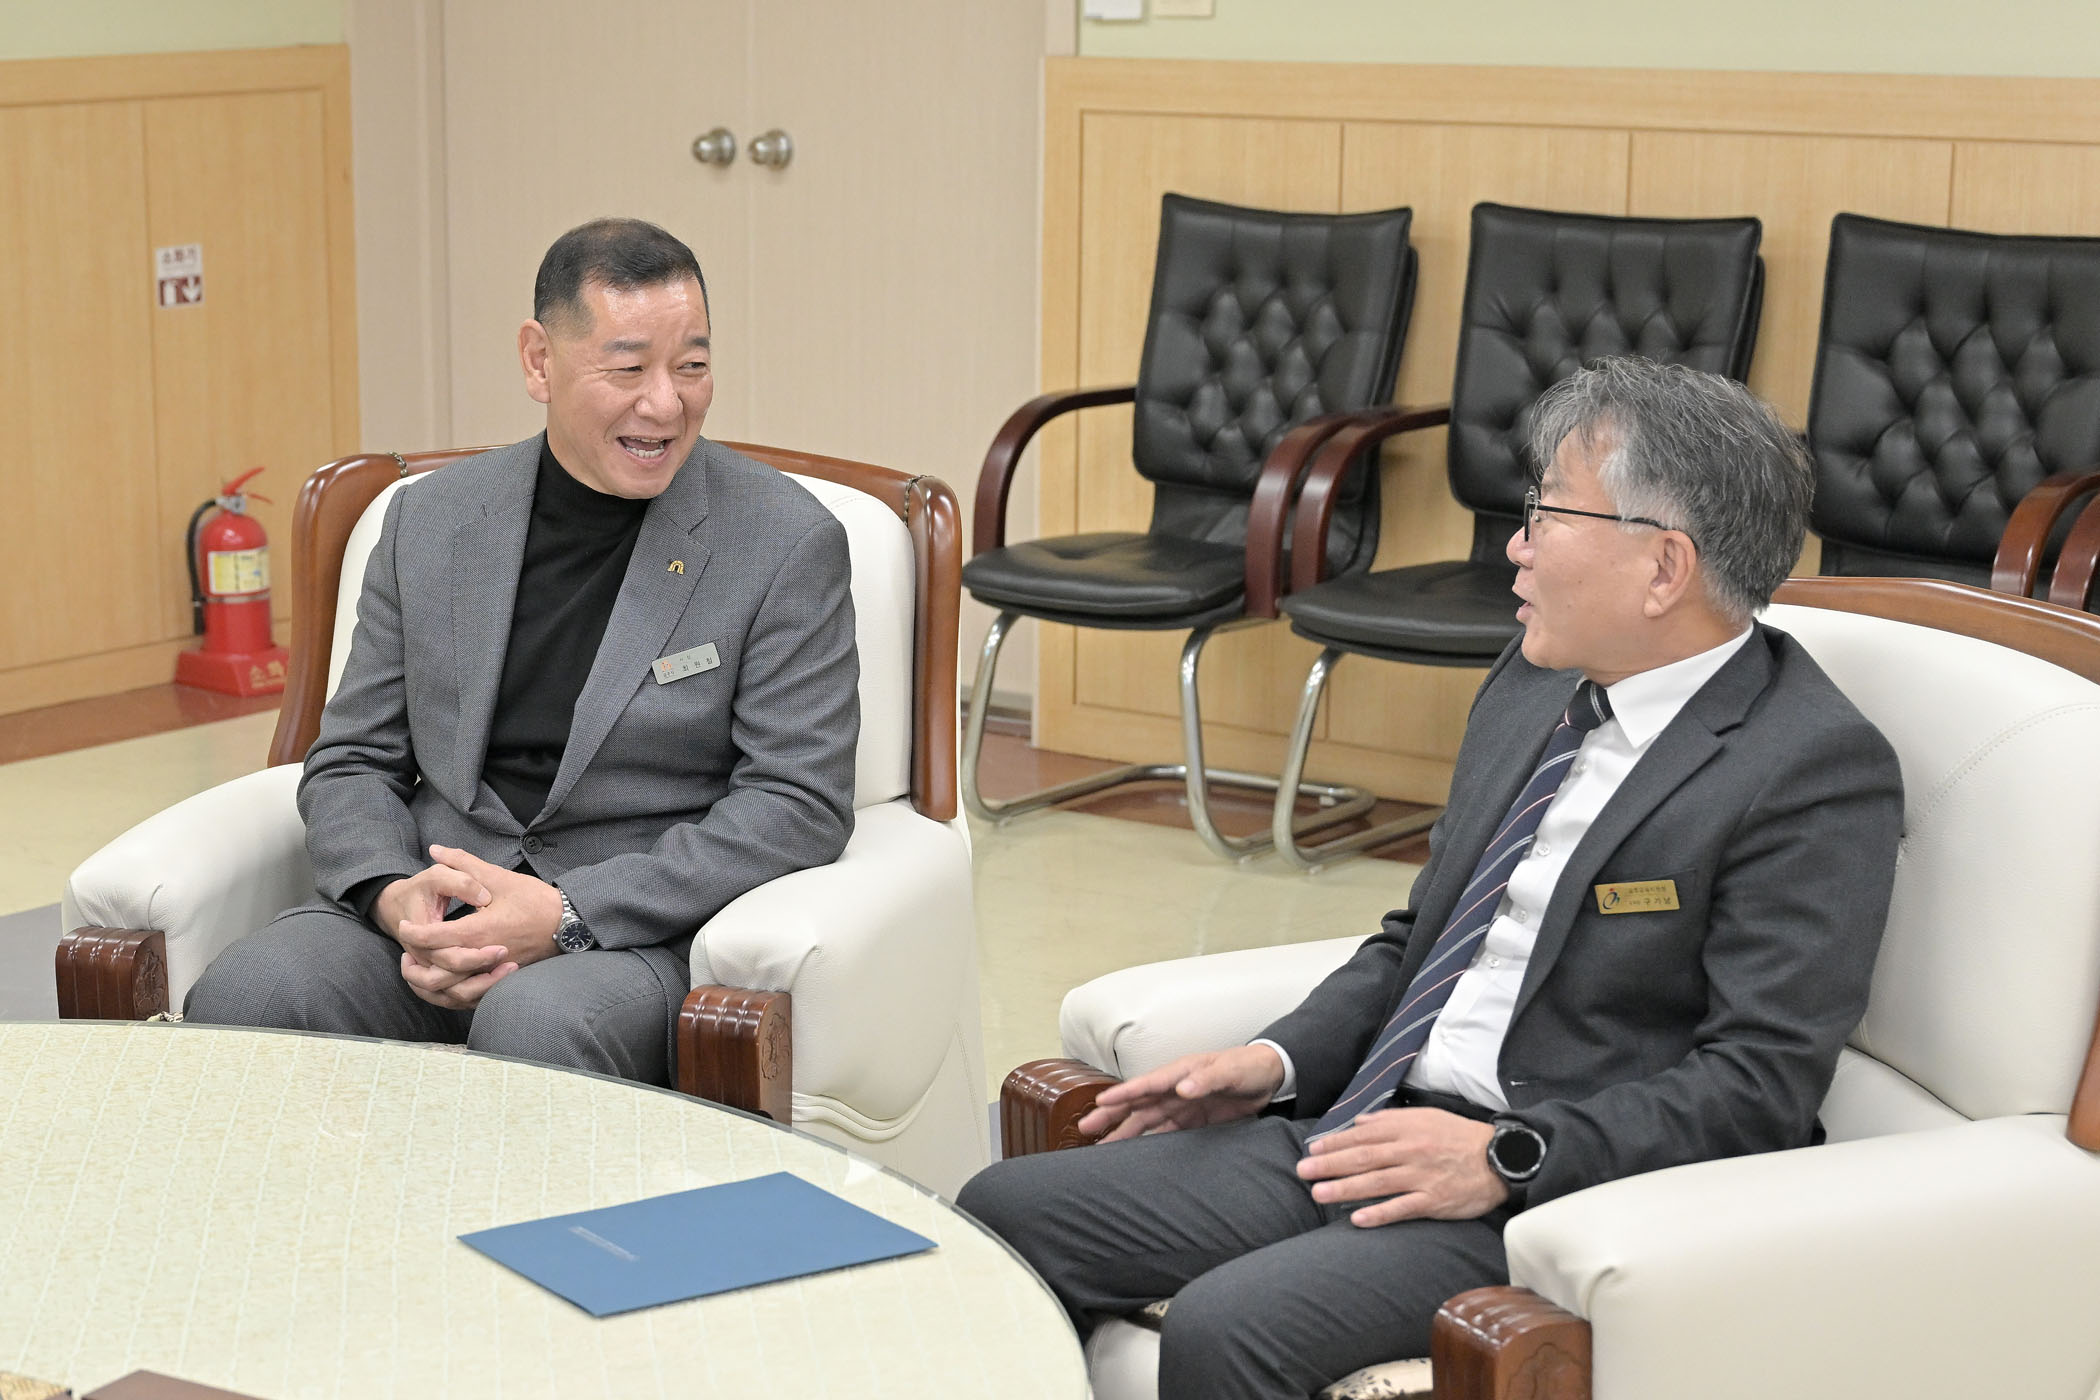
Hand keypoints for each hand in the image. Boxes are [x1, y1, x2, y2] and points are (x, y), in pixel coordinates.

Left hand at [391, 846, 563, 1009]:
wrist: (569, 924)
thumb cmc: (535, 901)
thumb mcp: (499, 877)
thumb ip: (463, 863)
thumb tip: (435, 849)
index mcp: (480, 932)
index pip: (435, 939)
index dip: (414, 933)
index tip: (403, 925)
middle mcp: (483, 957)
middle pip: (437, 974)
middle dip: (415, 967)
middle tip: (406, 952)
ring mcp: (493, 973)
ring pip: (452, 992)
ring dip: (430, 985)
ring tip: (421, 970)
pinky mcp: (501, 981)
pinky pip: (469, 997)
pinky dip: (451, 994)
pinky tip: (444, 982)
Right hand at [1077, 1044, 1285, 1142]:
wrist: (1269, 1078)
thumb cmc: (1247, 1067)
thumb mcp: (1230, 1070)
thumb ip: (1207, 1079)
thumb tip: (1182, 1089)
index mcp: (1180, 1072)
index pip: (1146, 1084)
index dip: (1123, 1093)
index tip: (1101, 1101)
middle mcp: (1174, 1089)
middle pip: (1137, 1104)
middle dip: (1111, 1114)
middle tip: (1085, 1128)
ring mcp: (1180, 1106)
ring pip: (1145, 1121)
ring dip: (1123, 1132)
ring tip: (1100, 1148)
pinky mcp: (1191, 1121)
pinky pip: (1164, 1133)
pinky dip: (1147, 1143)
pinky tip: (1133, 1154)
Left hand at [1296, 1108, 1505, 1226]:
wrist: (1500, 1158)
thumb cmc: (1459, 1137)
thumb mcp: (1426, 1117)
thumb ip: (1391, 1121)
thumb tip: (1359, 1123)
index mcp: (1406, 1130)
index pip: (1363, 1137)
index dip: (1335, 1144)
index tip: (1312, 1151)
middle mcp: (1410, 1152)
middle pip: (1363, 1159)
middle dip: (1330, 1166)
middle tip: (1303, 1173)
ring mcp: (1421, 1177)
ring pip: (1377, 1183)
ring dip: (1345, 1188)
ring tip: (1319, 1194)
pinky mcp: (1434, 1201)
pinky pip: (1403, 1208)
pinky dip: (1380, 1213)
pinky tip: (1358, 1219)